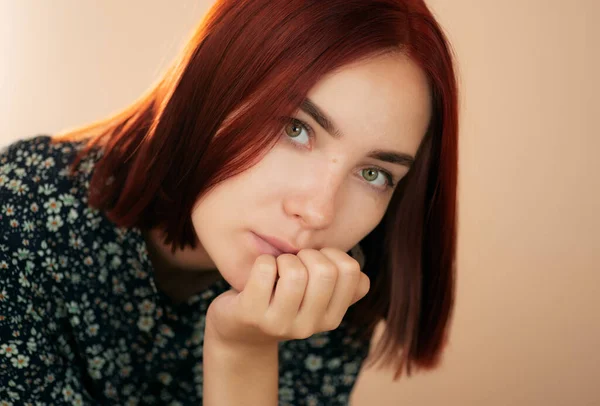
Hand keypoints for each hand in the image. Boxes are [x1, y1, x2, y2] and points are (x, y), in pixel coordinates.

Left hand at [205, 248, 369, 347]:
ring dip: (284, 259)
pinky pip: (265, 268)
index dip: (333, 254)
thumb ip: (341, 285)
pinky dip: (263, 261)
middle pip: (325, 270)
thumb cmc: (283, 300)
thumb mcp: (316, 297)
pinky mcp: (251, 314)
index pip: (352, 272)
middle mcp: (310, 326)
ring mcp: (279, 323)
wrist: (240, 329)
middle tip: (294, 262)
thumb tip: (359, 275)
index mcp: (332, 318)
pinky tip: (260, 274)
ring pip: (295, 271)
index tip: (316, 262)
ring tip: (277, 269)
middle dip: (308, 254)